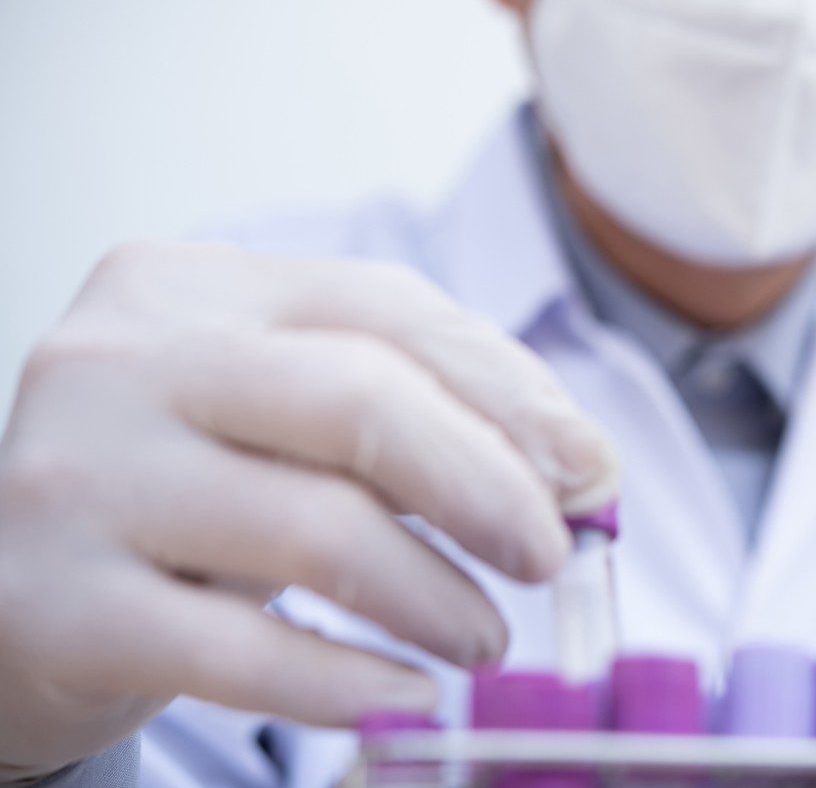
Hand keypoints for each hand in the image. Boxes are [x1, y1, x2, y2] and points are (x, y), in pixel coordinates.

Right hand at [0, 241, 617, 778]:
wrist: (7, 590)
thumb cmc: (177, 490)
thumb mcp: (281, 419)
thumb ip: (414, 414)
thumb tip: (578, 467)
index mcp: (192, 289)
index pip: (388, 310)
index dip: (512, 393)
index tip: (590, 470)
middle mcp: (124, 362)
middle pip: (361, 403)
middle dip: (489, 487)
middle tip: (552, 556)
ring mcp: (78, 478)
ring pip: (315, 531)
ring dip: (436, 597)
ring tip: (486, 638)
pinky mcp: (53, 606)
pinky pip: (241, 652)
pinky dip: (350, 682)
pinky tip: (406, 693)